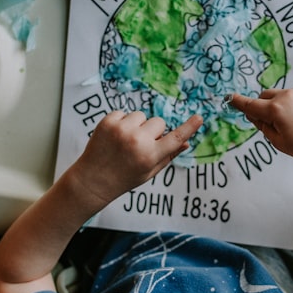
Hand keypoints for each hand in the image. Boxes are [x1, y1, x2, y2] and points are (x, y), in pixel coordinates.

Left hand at [72, 110, 203, 206]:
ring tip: (125, 142)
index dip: (189, 128)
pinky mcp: (108, 122)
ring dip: (137, 125)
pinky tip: (114, 137)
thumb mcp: (149, 172)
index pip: (175, 138)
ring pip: (141, 115)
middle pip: (159, 122)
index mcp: (150, 156)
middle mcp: (137, 141)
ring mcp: (121, 130)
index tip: (199, 117)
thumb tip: (186, 142)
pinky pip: (124, 113)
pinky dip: (121, 122)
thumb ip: (168, 156)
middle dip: (153, 131)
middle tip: (140, 145)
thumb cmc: (124, 177)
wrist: (93, 179)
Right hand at [227, 86, 292, 170]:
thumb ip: (262, 125)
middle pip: (266, 96)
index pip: (251, 104)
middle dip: (264, 106)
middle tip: (272, 123)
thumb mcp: (278, 141)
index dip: (239, 102)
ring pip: (283, 95)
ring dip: (283, 105)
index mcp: (276, 110)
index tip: (231, 98)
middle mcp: (288, 96)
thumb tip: (254, 114)